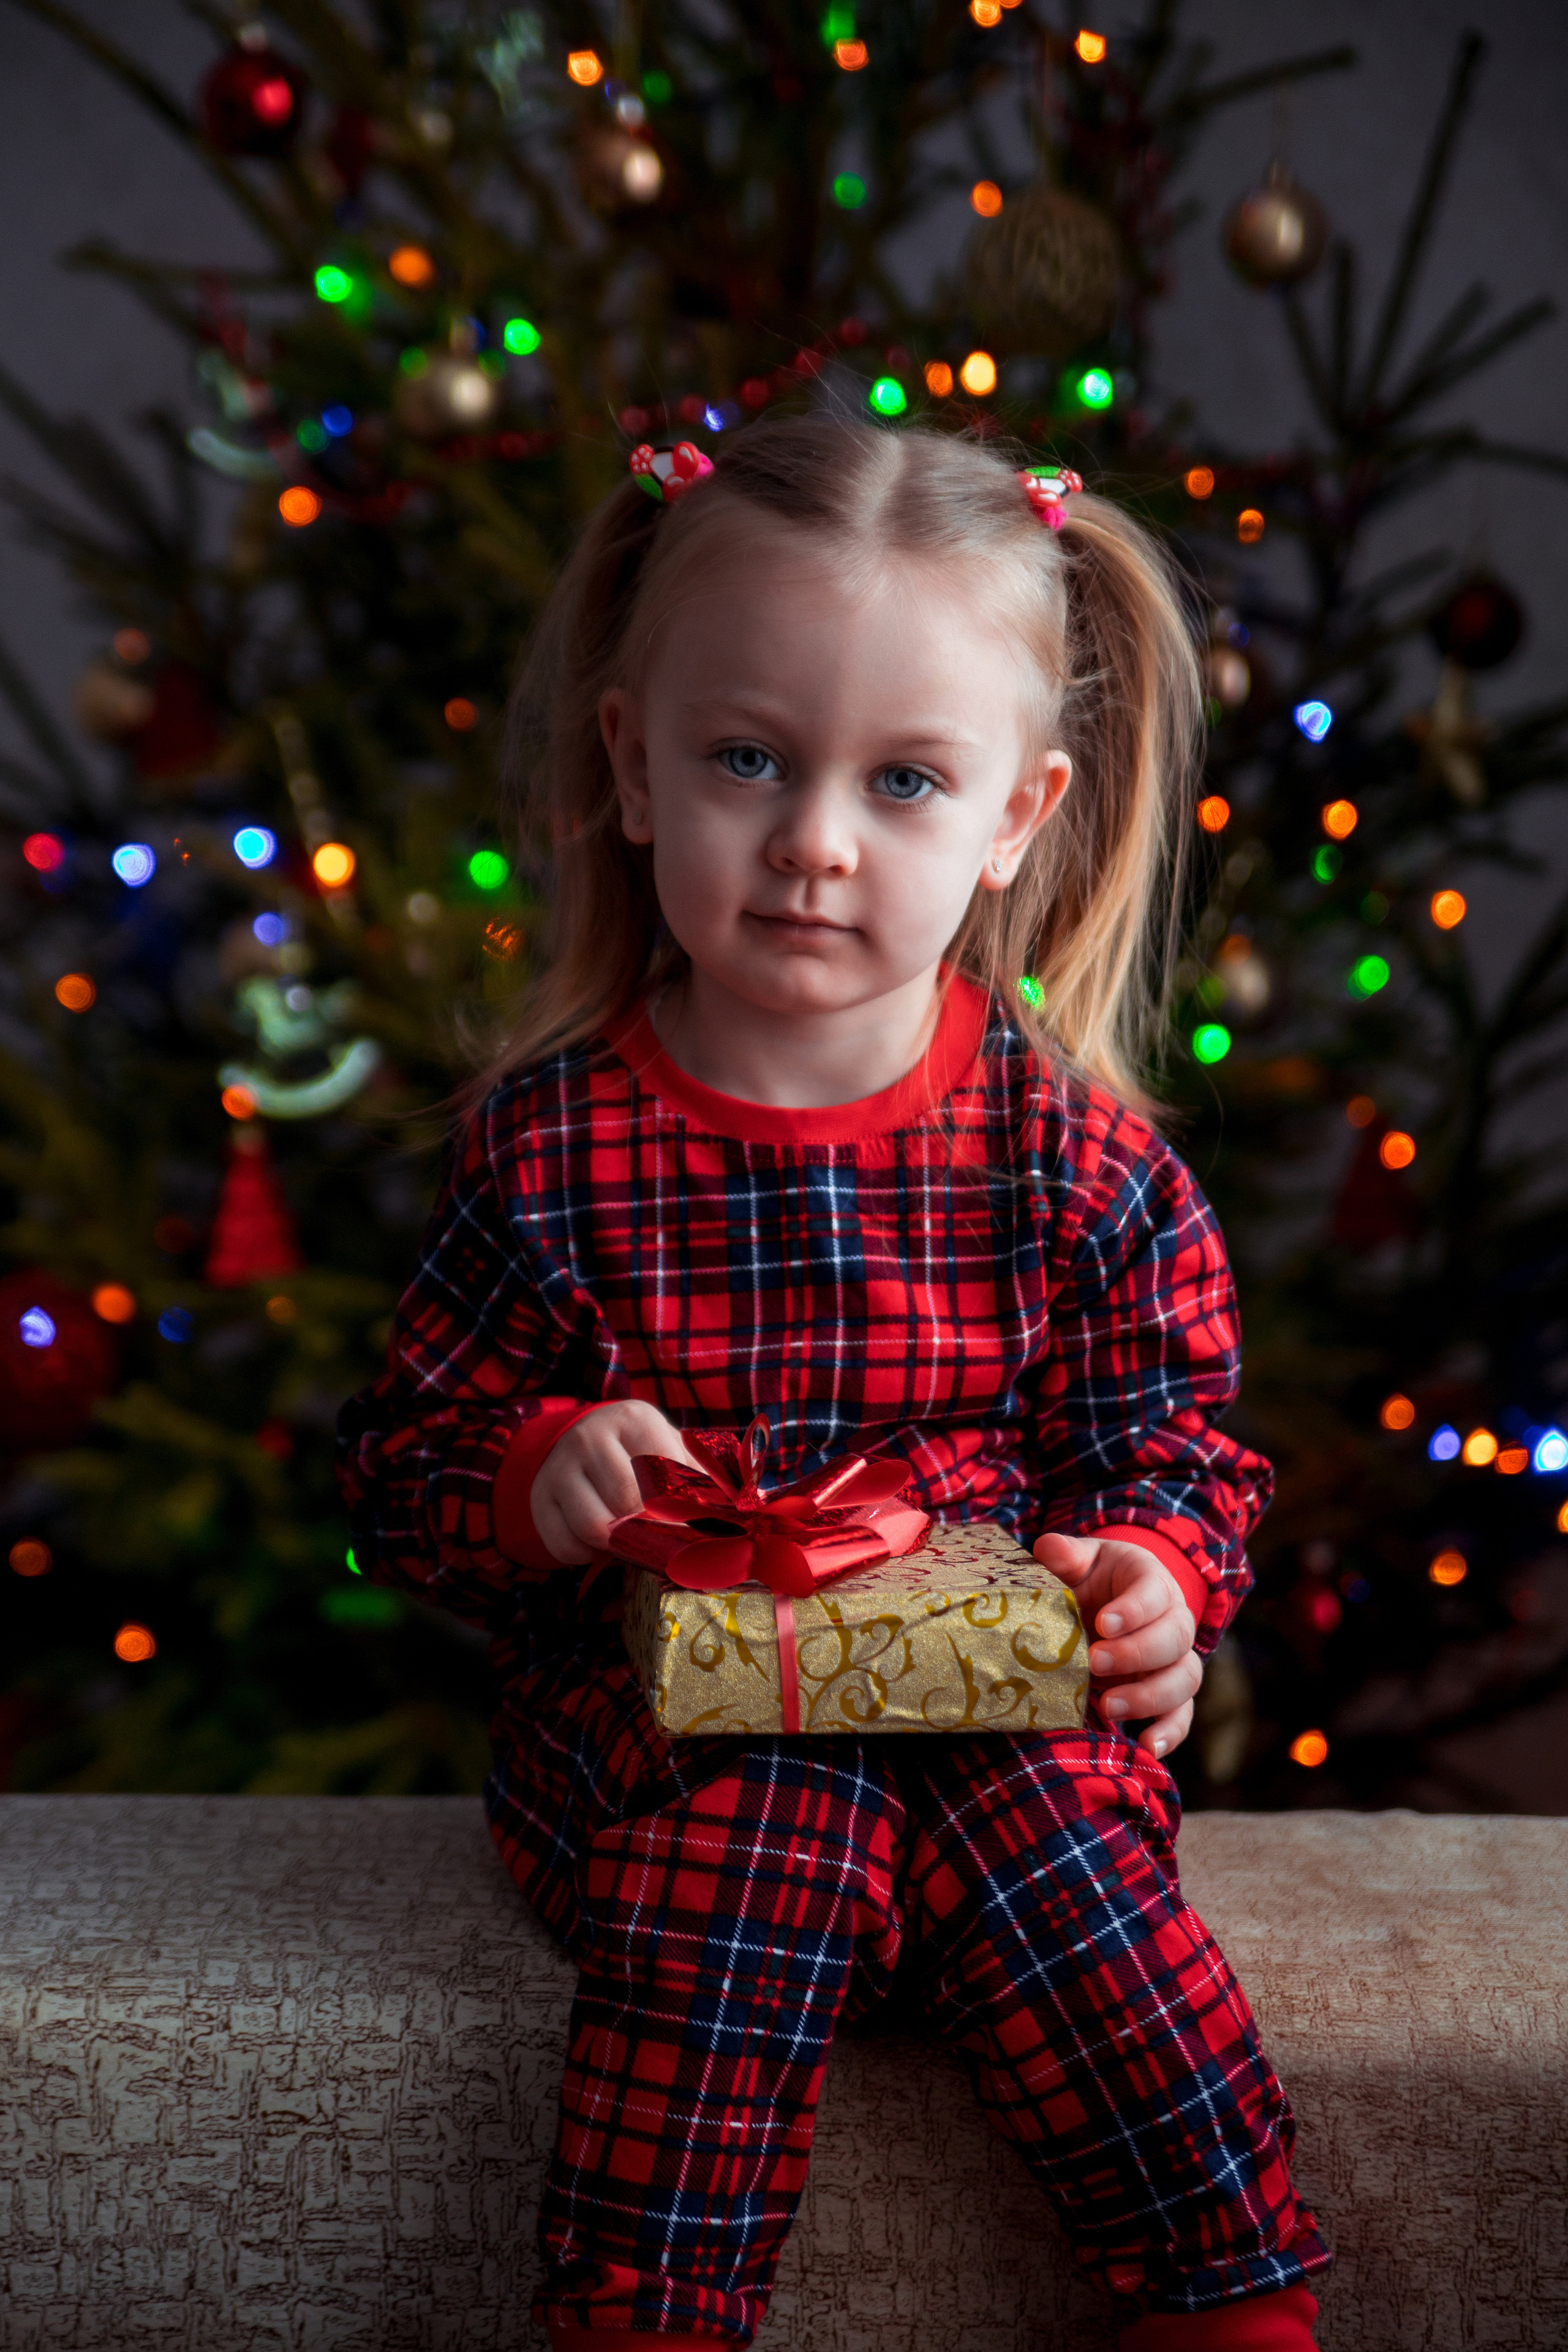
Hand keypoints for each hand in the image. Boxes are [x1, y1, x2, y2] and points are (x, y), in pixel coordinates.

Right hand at [530, 1401, 699, 1565]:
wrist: (582, 1441)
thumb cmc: (640, 1453)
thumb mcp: (671, 1450)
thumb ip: (699, 1479)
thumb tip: (732, 1516)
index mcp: (634, 1418)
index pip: (661, 1475)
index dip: (680, 1513)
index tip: (694, 1534)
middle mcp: (590, 1436)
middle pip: (627, 1502)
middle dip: (651, 1532)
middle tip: (666, 1545)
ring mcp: (559, 1467)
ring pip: (593, 1527)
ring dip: (618, 1546)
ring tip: (631, 1542)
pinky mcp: (539, 1499)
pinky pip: (565, 1546)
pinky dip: (587, 1556)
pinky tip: (600, 1544)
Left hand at [1031, 1531, 1201, 1759]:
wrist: (1107, 1602)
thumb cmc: (1092, 1578)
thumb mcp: (1080, 1560)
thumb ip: (1066, 1555)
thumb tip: (1048, 1546)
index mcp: (1152, 1581)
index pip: (1153, 1593)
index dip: (1133, 1609)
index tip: (1102, 1623)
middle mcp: (1174, 1620)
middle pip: (1174, 1638)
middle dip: (1136, 1654)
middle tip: (1095, 1663)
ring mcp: (1176, 1660)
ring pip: (1184, 1678)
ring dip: (1149, 1696)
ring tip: (1109, 1707)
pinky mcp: (1171, 1694)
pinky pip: (1182, 1715)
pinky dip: (1169, 1733)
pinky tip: (1146, 1747)